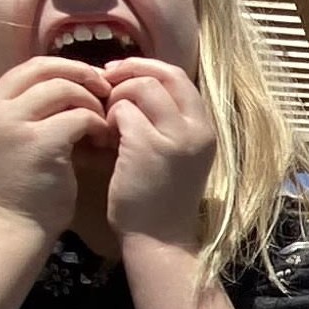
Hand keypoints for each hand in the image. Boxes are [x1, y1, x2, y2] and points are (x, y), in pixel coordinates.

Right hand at [0, 55, 114, 242]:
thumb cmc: (27, 186)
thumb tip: (76, 82)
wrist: (16, 227)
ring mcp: (14, 124)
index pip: (32, 66)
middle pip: (45, 69)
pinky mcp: (38, 144)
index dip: (66, 67)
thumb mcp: (21, 137)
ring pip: (64, 89)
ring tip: (102, 123)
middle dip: (82, 76)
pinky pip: (78, 117)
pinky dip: (96, 124)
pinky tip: (101, 140)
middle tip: (106, 92)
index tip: (91, 82)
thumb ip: (37, 109)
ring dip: (92, 103)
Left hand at [99, 57, 217, 252]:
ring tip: (107, 121)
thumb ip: (167, 121)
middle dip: (129, 72)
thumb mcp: (177, 155)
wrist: (159, 240)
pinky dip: (107, 118)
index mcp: (206, 129)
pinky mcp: (149, 147)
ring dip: (116, 97)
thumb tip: (135, 83)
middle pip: (163, 75)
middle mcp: (197, 129)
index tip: (121, 75)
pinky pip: (122, 111)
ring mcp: (176, 137)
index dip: (147, 68)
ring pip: (141, 87)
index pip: (179, 77)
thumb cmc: (161, 199)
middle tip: (105, 83)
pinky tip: (103, 139)